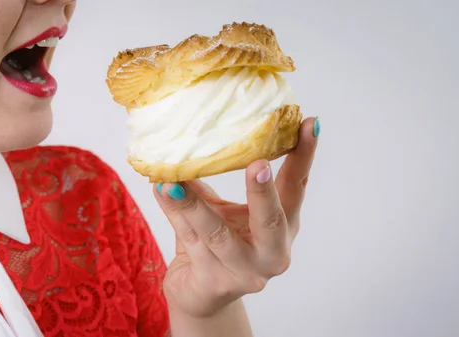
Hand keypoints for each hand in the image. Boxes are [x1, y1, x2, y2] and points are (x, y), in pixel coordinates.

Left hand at [155, 117, 319, 317]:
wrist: (201, 295)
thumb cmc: (218, 246)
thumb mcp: (224, 211)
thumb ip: (214, 182)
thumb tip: (194, 137)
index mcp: (282, 227)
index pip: (296, 188)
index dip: (304, 157)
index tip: (309, 124)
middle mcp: (271, 253)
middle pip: (271, 221)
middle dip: (263, 192)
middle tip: (258, 164)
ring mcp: (243, 271)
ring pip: (216, 233)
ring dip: (193, 204)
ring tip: (174, 180)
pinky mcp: (213, 282)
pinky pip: (188, 240)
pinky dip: (173, 213)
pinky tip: (161, 191)